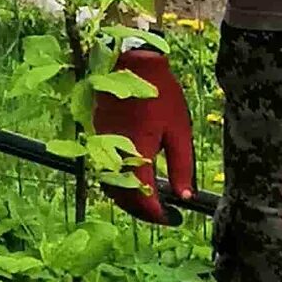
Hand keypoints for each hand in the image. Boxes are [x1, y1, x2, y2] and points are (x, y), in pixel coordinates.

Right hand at [91, 43, 196, 224]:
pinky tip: (136, 180)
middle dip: (143, 211)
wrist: (132, 62)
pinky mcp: (97, 137)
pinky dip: (120, 182)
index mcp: (136, 154)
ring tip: (152, 201)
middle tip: (165, 215)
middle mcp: (114, 154)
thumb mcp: (179, 131)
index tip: (174, 219)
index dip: (158, 215)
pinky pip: (106, 169)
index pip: (143, 199)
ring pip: (111, 185)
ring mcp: (102, 145)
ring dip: (129, 198)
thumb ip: (182, 167)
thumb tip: (184, 197)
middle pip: (123, 197)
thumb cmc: (161, 95)